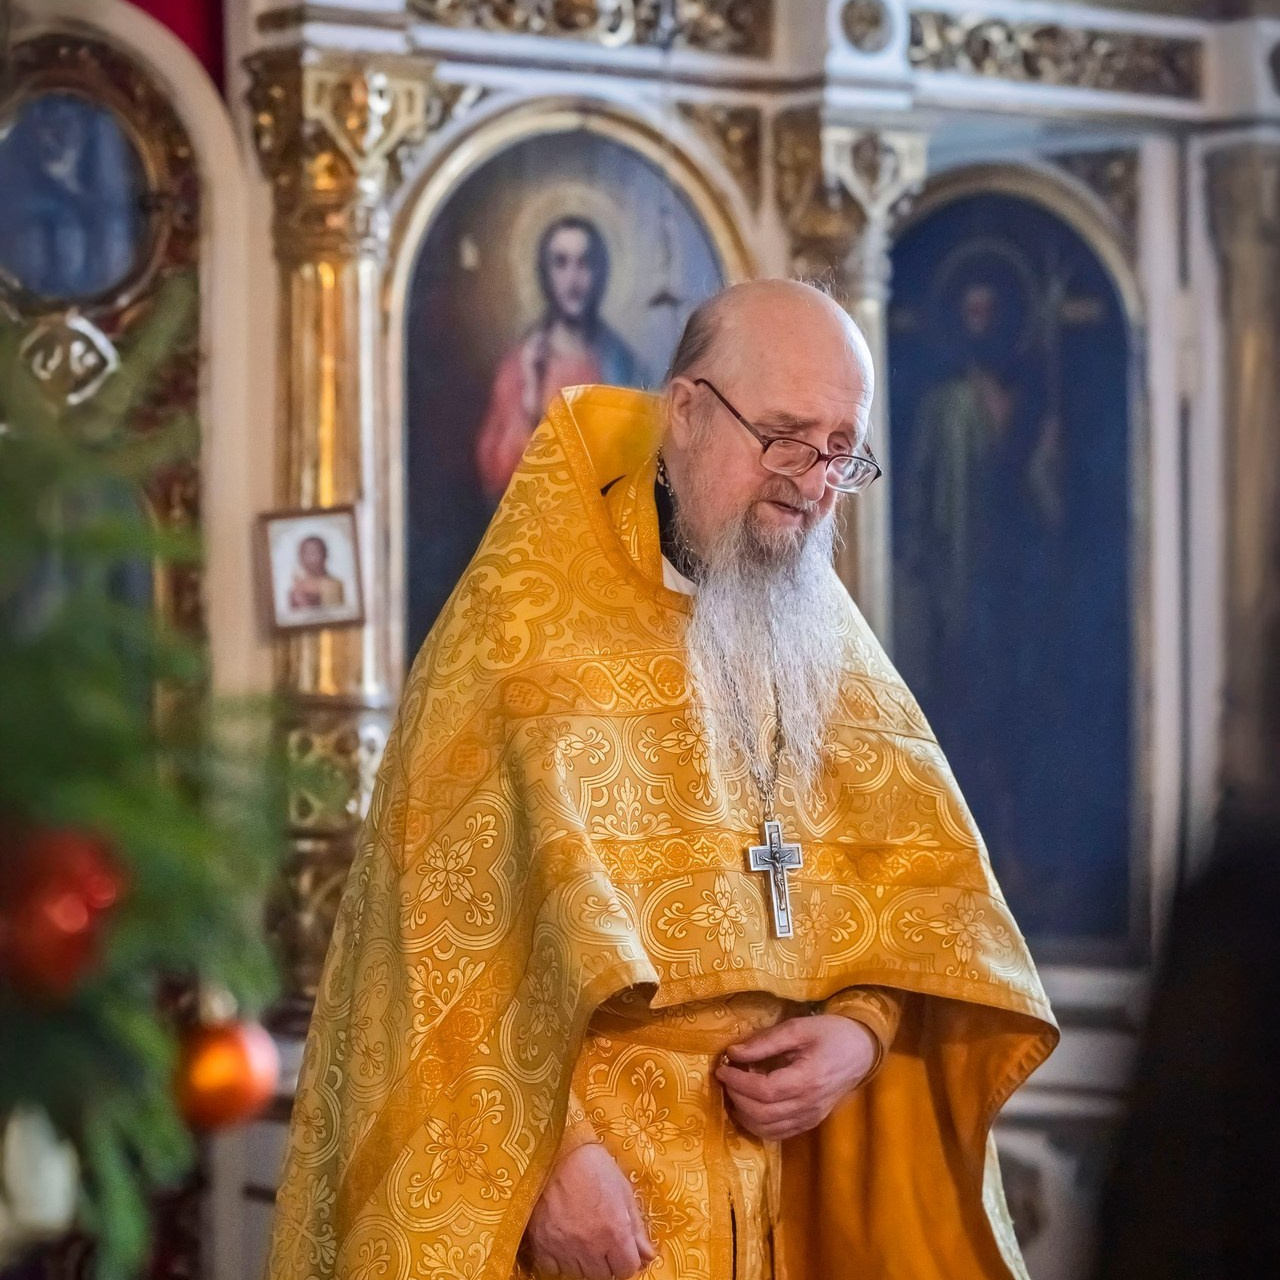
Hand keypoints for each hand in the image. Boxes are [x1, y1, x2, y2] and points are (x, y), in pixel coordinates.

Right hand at [524, 1142, 656, 1278]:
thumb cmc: (595, 1167)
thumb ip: (636, 1228)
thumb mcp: (623, 1192)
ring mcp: (564, 1248)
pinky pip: (553, 1269)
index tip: (622, 1252)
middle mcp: (590, 1246)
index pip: (627, 1270)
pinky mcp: (542, 1245)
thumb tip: (648, 1256)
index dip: (627, 1262)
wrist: (558, 1151)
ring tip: (583, 1238)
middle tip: (602, 1243)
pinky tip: (564, 1241)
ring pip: (578, 1274)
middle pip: (602, 1276)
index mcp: (614, 1232)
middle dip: (606, 1263)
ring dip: (584, 1262)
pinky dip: (560, 1260)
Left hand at [716, 1014, 877, 1140]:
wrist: (861, 1050)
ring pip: (767, 1129)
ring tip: (734, 1092)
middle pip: (762, 1114)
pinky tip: (748, 1107)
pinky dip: (757, 1125)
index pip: (763, 1090)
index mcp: (807, 1079)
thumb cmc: (830, 1033)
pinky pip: (778, 1134)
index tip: (722, 1068)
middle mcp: (809, 1105)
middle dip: (736, 1097)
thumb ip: (765, 1042)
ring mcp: (810, 1118)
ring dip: (743, 1114)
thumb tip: (733, 1053)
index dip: (737, 1082)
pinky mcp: (810, 1123)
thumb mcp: (798, 1028)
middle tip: (725, 1078)